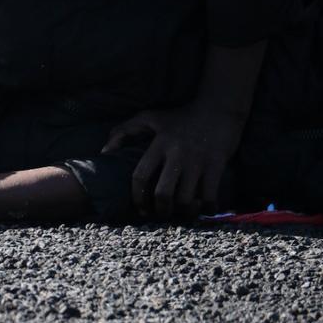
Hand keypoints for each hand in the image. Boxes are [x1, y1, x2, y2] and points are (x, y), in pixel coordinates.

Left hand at [102, 105, 243, 216]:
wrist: (218, 108)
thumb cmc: (180, 116)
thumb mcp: (149, 118)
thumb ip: (124, 131)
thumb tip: (104, 152)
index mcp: (159, 144)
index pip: (141, 176)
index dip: (138, 197)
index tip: (141, 209)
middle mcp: (177, 154)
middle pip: (163, 194)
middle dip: (161, 211)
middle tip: (162, 215)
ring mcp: (198, 161)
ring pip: (187, 199)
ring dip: (184, 212)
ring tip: (182, 214)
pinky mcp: (217, 165)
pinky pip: (210, 196)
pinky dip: (207, 208)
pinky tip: (205, 209)